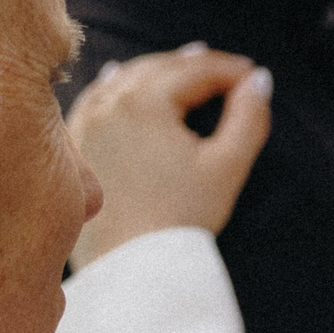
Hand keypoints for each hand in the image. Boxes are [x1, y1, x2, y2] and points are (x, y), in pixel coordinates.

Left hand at [67, 45, 271, 267]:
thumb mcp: (226, 167)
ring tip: (183, 64)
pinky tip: (118, 78)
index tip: (252, 75)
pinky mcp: (74, 145)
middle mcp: (108, 103)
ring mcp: (84, 122)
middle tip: (225, 68)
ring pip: (125, 79)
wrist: (130, 268)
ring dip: (157, 70)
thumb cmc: (179, 222)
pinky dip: (114, 86)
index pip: (195, 71)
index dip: (229, 71)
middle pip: (160, 68)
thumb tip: (260, 81)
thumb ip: (249, 118)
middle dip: (195, 65)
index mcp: (145, 101)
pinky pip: (94, 100)